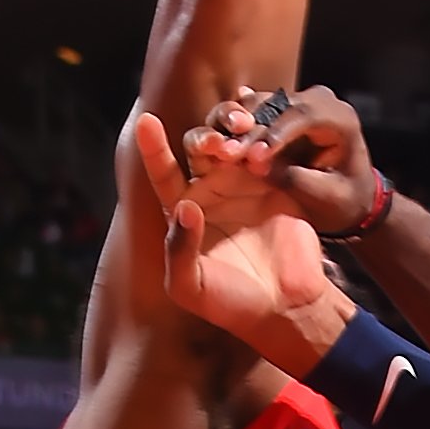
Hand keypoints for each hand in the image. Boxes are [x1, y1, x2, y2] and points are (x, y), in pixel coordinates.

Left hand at [133, 112, 346, 371]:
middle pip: (200, 147)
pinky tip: (267, 147)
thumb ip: (178, 250)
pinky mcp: (276, 184)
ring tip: (243, 145)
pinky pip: (267, 154)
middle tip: (219, 146)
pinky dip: (266, 143)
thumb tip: (183, 207)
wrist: (283, 307)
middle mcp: (211, 190)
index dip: (154, 149)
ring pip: (234, 142)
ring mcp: (244, 184)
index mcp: (183, 210)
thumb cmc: (229, 302)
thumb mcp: (190, 286)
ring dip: (235, 134)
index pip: (164, 174)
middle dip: (205, 137)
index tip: (146, 122)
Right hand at [186, 84, 379, 235]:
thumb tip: (256, 165)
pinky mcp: (276, 113)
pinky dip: (232, 125)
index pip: (304, 115)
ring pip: (258, 103)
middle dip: (250, 129)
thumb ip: (294, 179)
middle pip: (276, 104)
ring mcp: (295, 104)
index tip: (254, 157)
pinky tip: (217, 138)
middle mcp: (317, 102)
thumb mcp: (327, 197)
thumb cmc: (345, 200)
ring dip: (235, 124)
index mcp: (340, 118)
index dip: (276, 133)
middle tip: (228, 154)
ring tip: (221, 148)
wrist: (353, 197)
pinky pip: (250, 112)